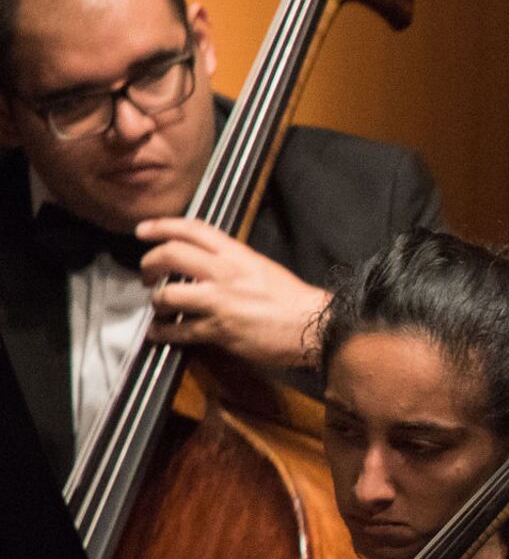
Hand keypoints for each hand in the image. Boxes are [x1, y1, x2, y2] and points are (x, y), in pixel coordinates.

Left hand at [134, 219, 332, 371]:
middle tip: (145, 274)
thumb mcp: (262, 268)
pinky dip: (163, 332)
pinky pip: (180, 330)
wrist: (315, 326)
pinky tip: (160, 333)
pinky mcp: (220, 330)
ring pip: (168, 294)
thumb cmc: (293, 300)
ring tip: (158, 307)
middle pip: (171, 255)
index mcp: (238, 255)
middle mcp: (226, 273)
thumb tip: (206, 264)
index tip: (144, 230)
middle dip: (149, 263)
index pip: (193, 230)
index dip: (163, 226)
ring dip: (156, 301)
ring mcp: (221, 302)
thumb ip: (233, 263)